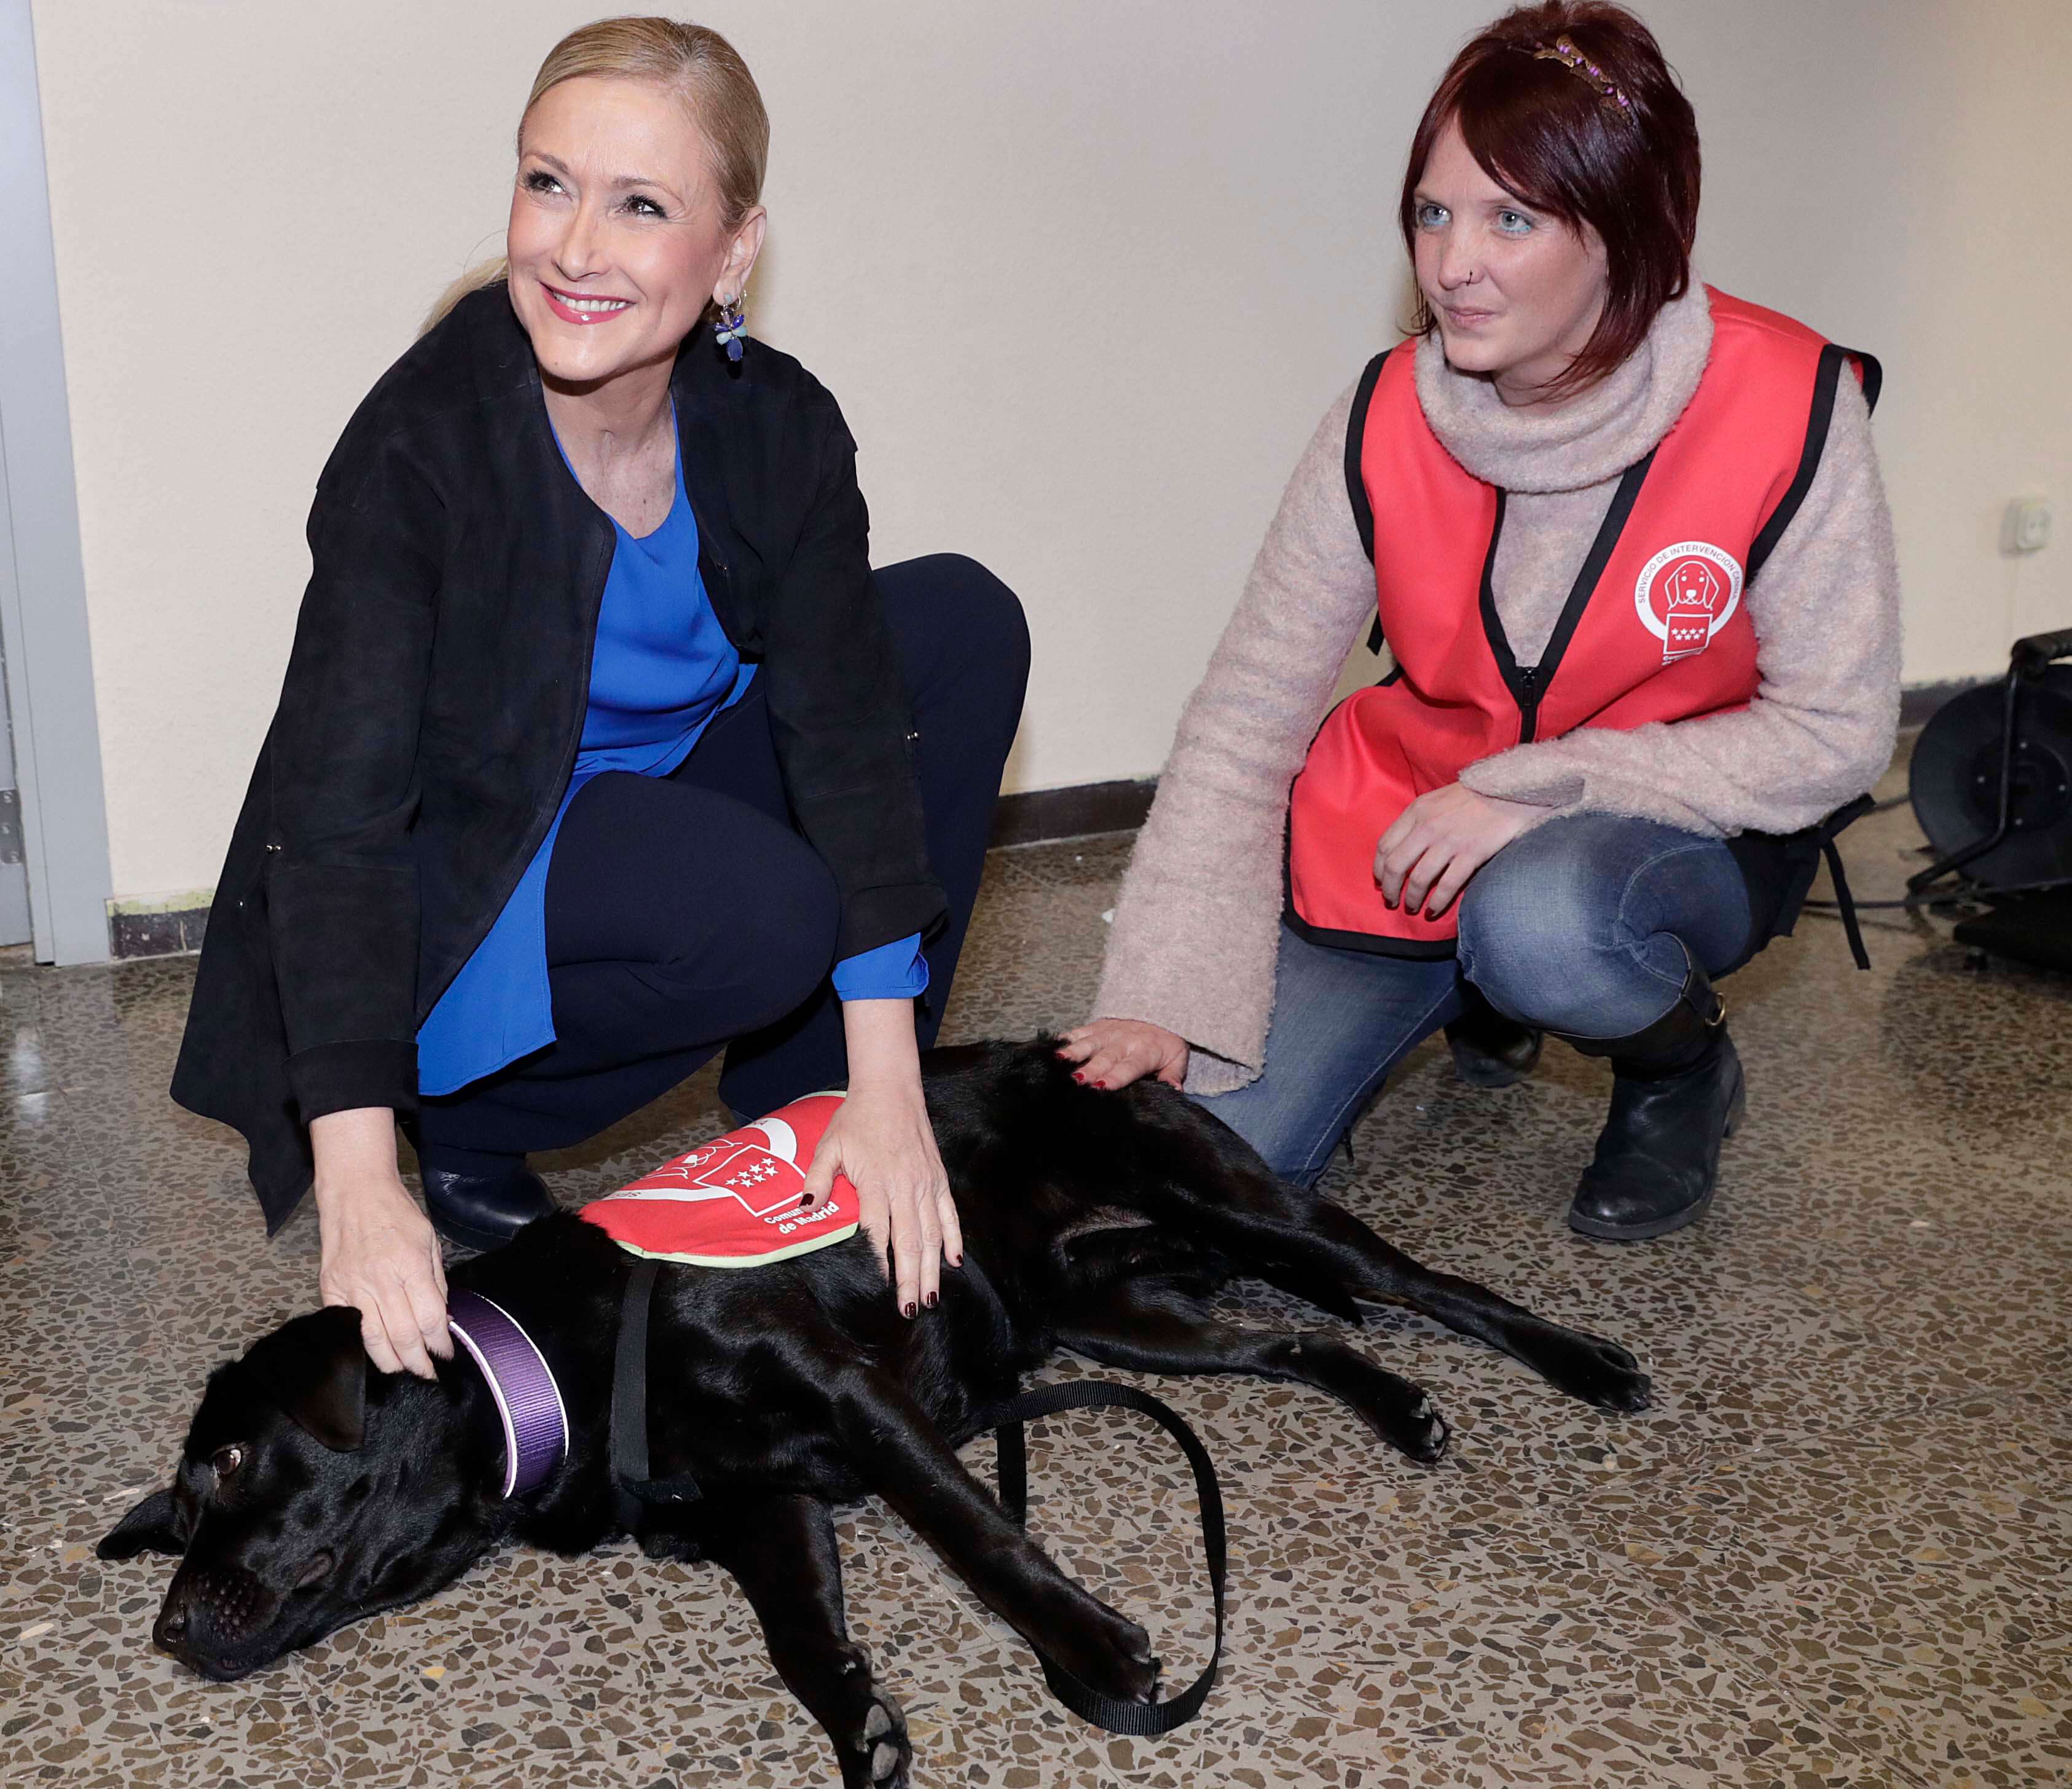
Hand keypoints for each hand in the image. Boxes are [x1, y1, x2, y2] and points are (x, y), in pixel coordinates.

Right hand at [311, 1108, 451, 1379]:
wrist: (356, 1194)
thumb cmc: (399, 1215)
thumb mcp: (430, 1241)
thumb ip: (437, 1282)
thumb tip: (442, 1320)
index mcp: (411, 1265)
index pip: (429, 1317)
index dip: (440, 1343)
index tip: (447, 1356)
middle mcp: (380, 1279)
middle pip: (402, 1335)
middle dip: (418, 1362)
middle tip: (428, 1376)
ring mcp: (352, 1285)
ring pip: (372, 1339)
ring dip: (391, 1363)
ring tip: (404, 1373)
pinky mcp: (330, 1288)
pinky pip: (346, 1326)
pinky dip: (360, 1345)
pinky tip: (374, 1355)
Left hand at [806, 1000, 961, 1315]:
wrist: (891, 1089)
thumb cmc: (856, 1119)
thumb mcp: (829, 1145)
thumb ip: (818, 1178)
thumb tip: (804, 1208)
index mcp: (876, 1181)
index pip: (878, 1232)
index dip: (880, 1263)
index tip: (881, 1290)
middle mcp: (905, 1186)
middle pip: (909, 1241)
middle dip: (911, 1278)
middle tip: (910, 1310)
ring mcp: (926, 1183)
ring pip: (932, 1233)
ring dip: (932, 1268)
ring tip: (932, 1298)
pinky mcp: (938, 1178)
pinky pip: (949, 1214)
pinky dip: (953, 1238)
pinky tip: (954, 1261)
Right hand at [1055, 1019, 1188, 1091]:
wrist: (1160, 1007)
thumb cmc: (1166, 1040)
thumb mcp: (1178, 1057)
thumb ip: (1174, 1075)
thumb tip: (1173, 1092)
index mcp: (1145, 1051)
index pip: (1129, 1066)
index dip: (1115, 1077)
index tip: (1101, 1087)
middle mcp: (1124, 1040)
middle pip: (1105, 1057)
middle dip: (1091, 1068)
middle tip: (1077, 1079)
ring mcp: (1108, 1031)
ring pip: (1089, 1042)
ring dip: (1074, 1052)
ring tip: (1060, 1061)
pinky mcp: (1097, 1025)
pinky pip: (1079, 1031)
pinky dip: (1065, 1039)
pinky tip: (1052, 1048)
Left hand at [1374, 783, 1545, 917]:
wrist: (1510, 790)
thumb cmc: (1474, 795)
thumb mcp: (1436, 799)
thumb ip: (1418, 820)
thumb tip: (1403, 847)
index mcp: (1416, 811)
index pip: (1384, 845)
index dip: (1378, 868)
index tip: (1380, 881)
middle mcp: (1427, 827)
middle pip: (1395, 865)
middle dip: (1389, 889)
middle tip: (1391, 901)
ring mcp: (1449, 841)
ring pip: (1418, 879)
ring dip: (1411, 899)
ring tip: (1412, 908)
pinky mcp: (1471, 854)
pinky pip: (1447, 886)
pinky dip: (1437, 902)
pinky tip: (1433, 910)